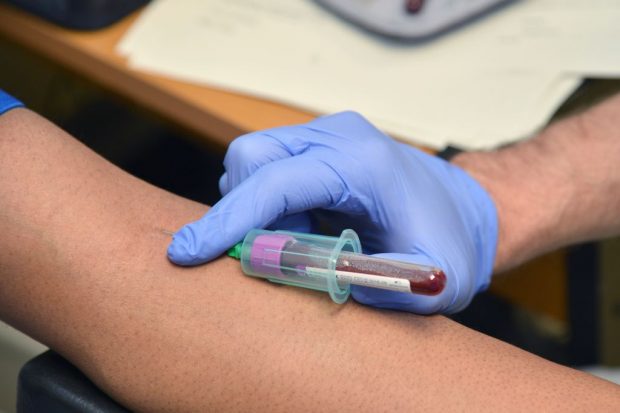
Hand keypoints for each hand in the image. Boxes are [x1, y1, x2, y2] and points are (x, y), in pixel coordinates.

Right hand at [167, 112, 497, 313]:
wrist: (462, 210)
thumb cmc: (449, 241)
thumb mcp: (432, 278)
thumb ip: (378, 285)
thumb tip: (312, 279)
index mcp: (362, 161)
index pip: (275, 182)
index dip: (229, 220)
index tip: (188, 253)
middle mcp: (337, 135)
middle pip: (252, 158)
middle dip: (245, 212)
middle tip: (283, 251)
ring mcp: (326, 135)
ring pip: (253, 162)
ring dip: (262, 211)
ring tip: (308, 239)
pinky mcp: (317, 145)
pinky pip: (269, 169)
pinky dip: (272, 204)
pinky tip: (308, 226)